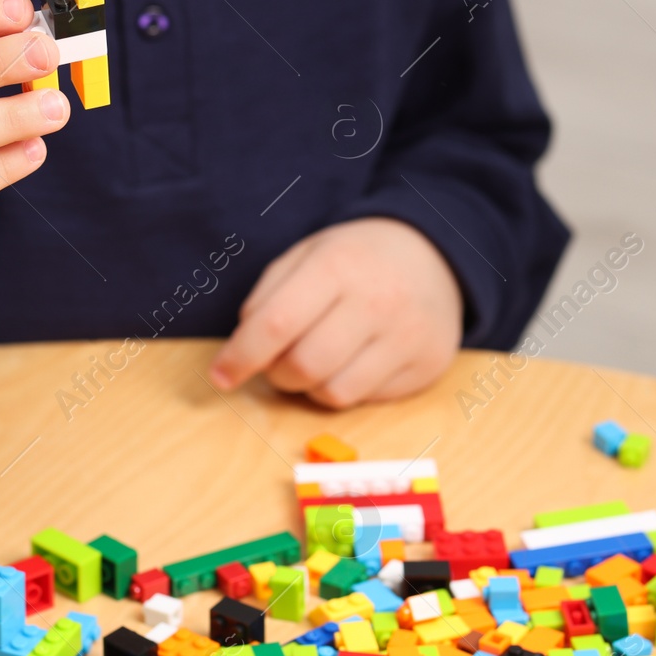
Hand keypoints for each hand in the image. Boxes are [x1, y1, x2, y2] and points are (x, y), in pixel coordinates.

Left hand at [209, 218, 462, 407]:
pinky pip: (365, 400)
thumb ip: (268, 297)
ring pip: (333, 394)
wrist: (434, 256)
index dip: (241, 356)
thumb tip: (243, 348)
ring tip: (317, 358)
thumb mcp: (307, 255)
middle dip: (276, 374)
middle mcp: (376, 302)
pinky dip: (345, 389)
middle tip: (278, 360)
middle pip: (303, 366)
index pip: (277, 323)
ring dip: (310, 387)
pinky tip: (352, 362)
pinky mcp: (426, 366)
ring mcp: (407, 337)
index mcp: (337, 266)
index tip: (220, 376)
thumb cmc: (355, 260)